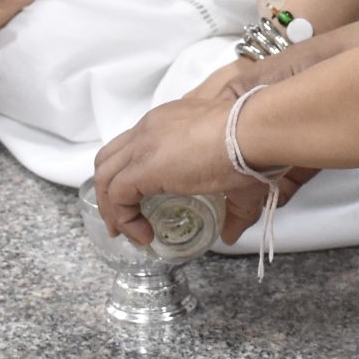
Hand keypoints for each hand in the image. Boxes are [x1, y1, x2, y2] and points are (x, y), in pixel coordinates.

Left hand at [94, 94, 241, 243]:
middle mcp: (149, 128)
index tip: (141, 202)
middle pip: (109, 158)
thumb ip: (234, 210)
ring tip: (126, 232)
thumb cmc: (252, 145)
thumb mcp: (238, 180)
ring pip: (104, 175)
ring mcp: (143, 144)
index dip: (129, 175)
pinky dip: (123, 217)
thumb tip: (231, 235)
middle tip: (122, 219)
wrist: (253, 131)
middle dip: (108, 190)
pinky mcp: (143, 166)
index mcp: (168, 122)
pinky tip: (142, 233)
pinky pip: (116, 195)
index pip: (133, 145)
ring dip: (111, 207)